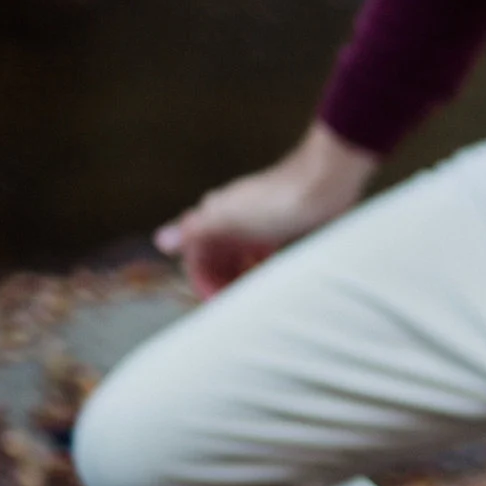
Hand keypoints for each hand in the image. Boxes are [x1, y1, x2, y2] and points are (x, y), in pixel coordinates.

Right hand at [156, 122, 378, 297]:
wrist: (325, 180)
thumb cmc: (278, 197)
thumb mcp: (232, 216)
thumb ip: (197, 229)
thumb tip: (161, 240)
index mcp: (214, 213)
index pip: (196, 255)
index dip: (201, 279)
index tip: (214, 301)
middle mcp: (232, 219)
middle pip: (217, 259)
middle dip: (222, 282)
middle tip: (236, 305)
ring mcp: (256, 225)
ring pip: (239, 259)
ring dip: (241, 278)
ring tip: (253, 296)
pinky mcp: (281, 229)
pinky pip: (263, 256)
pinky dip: (261, 270)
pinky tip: (270, 280)